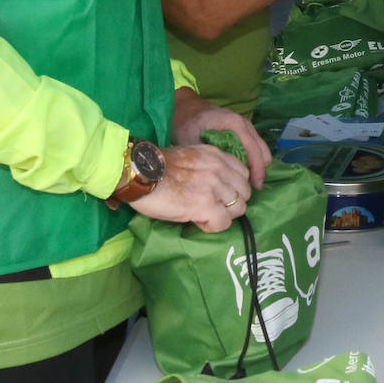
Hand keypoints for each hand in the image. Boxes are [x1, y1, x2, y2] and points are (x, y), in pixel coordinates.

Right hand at [131, 144, 252, 233]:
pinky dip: (213, 226)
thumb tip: (218, 186)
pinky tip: (198, 221)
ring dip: (223, 215)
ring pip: (239, 208)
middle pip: (245, 192)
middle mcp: (219, 168)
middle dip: (232, 204)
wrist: (138, 173)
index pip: (243, 174)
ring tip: (204, 215)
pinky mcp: (205, 204)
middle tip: (213, 208)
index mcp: (216, 155)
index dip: (233, 188)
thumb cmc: (156, 168)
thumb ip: (208, 167)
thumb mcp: (190, 158)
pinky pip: (224, 223)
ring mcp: (214, 186)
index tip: (219, 195)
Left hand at [172, 88, 271, 189]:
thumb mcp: (194, 141)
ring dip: (257, 165)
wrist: (186, 109)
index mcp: (235, 124)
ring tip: (246, 181)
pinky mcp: (244, 131)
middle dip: (259, 169)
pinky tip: (241, 170)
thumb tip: (220, 178)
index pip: (254, 149)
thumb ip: (208, 157)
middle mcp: (245, 124)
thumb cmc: (188, 124)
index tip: (256, 186)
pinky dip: (252, 159)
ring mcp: (246, 126)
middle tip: (250, 187)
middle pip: (263, 151)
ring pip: (261, 150)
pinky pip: (255, 147)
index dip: (257, 169)